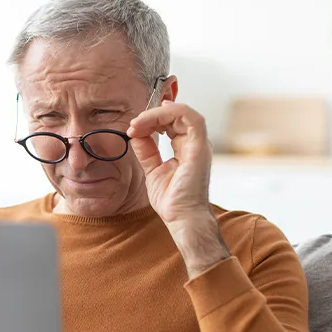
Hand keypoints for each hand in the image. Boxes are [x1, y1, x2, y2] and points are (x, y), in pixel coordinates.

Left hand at [128, 101, 229, 276]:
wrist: (182, 218)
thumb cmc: (172, 201)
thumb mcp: (152, 170)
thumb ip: (146, 151)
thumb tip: (136, 134)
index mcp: (185, 148)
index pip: (171, 123)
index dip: (151, 120)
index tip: (132, 128)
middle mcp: (194, 144)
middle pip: (175, 115)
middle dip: (150, 115)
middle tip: (132, 125)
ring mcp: (199, 144)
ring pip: (182, 112)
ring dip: (156, 113)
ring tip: (138, 124)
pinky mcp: (200, 147)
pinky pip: (190, 118)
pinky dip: (168, 114)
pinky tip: (150, 121)